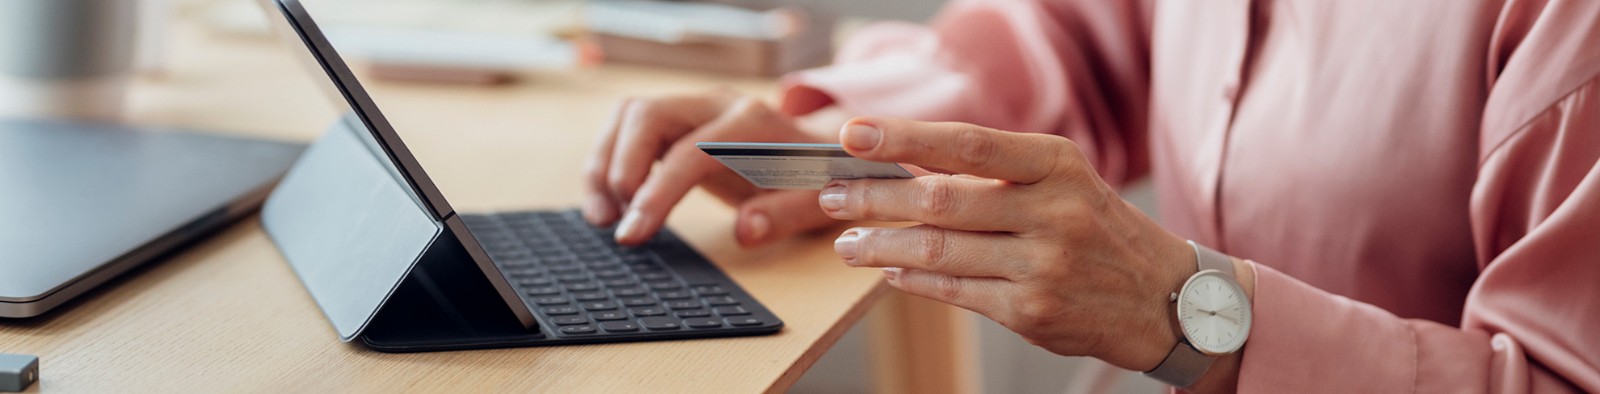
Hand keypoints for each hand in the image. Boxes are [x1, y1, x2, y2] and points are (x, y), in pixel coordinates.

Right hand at [583, 89, 835, 245]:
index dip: (656, 192)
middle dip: (620, 169)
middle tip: (616, 224)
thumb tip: (746, 231)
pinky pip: (628, 128)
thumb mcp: (817, 203)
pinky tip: (611, 203)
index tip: (633, 234)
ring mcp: (694, 105)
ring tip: (604, 217)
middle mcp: (719, 102)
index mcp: (754, 121)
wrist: (821, 153)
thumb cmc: (818, 179)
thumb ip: (785, 216)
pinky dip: (609, 163)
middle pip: (647, 115)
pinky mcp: (678, 119)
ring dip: (604, 164)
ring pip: (629, 115)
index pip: (691, 149)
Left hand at [820, 117, 1194, 371]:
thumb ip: (993, 174)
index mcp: (1059, 165)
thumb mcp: (1063, 182)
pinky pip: (954, 291)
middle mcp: (1053, 212)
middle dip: (874, 197)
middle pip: (942, 200)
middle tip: (832, 196)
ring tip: (847, 240)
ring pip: (938, 250)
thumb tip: (904, 167)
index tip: (854, 134)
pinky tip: (888, 269)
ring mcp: (1043, 266)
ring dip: (881, 244)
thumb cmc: (1098, 229)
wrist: (1164, 298)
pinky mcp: (1032, 311)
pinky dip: (912, 279)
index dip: (904, 137)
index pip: (969, 143)